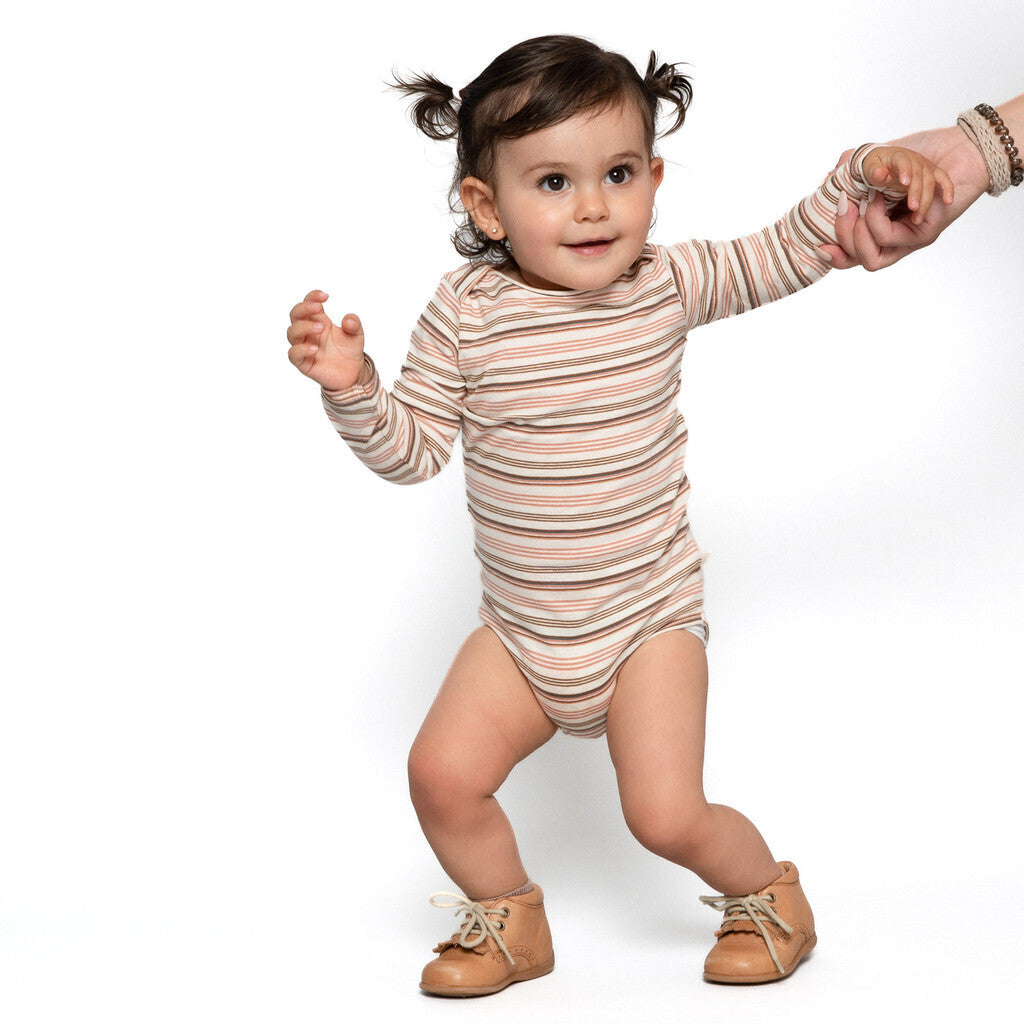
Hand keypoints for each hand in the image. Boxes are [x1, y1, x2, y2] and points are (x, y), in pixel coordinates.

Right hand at [287, 289, 368, 391]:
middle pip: (295, 315)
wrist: (353, 373)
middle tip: (318, 308)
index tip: (325, 296)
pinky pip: (294, 355)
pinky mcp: (303, 363)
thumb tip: (348, 321)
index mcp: (319, 320)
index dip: (312, 297)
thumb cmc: (350, 351)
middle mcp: (308, 332)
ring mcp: (304, 346)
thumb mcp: (357, 335)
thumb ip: (354, 324)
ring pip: (292, 333)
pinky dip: (301, 350)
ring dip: (304, 327)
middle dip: (304, 308)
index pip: (308, 303)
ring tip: (321, 328)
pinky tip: (315, 348)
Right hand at [822, 126, 988, 270]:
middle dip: (845, 235)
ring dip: (866, 224)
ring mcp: (912, 240)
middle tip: (845, 205)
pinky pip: (895, 236)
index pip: (851, 257)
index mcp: (880, 229)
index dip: (833, 257)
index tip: (820, 244)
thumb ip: (854, 170)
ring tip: (871, 195)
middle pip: (862, 260)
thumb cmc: (924, 152)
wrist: (963, 145)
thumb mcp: (881, 159)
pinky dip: (882, 215)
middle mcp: (897, 240)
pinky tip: (890, 191)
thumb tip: (827, 182)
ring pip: (875, 254)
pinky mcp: (927, 232)